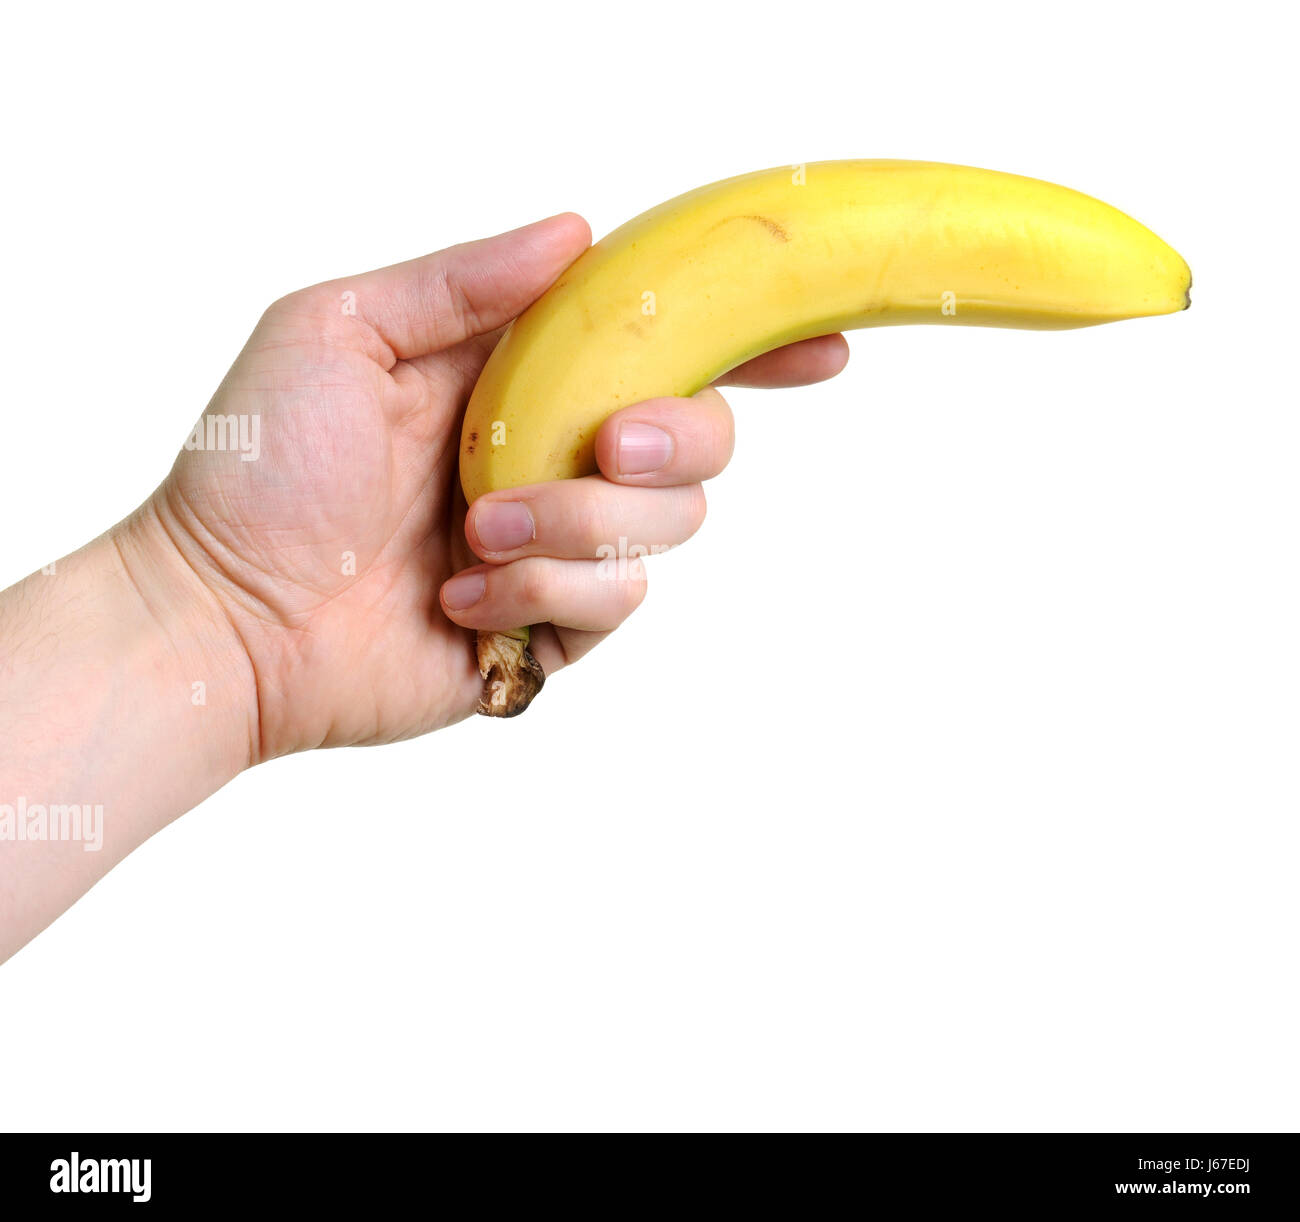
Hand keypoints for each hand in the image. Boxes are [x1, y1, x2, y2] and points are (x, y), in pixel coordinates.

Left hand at [145, 215, 848, 758]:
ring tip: (471, 533)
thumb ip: (461, 282)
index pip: (655, 349)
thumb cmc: (259, 469)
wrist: (225, 615)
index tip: (815, 348)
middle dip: (676, 439)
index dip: (744, 346)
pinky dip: (541, 593)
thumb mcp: (338, 330)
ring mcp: (559, 544)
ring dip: (575, 524)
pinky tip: (458, 599)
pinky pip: (615, 601)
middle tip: (606, 448)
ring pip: (668, 525)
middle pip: (700, 436)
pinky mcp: (553, 625)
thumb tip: (576, 231)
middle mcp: (555, 456)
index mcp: (517, 377)